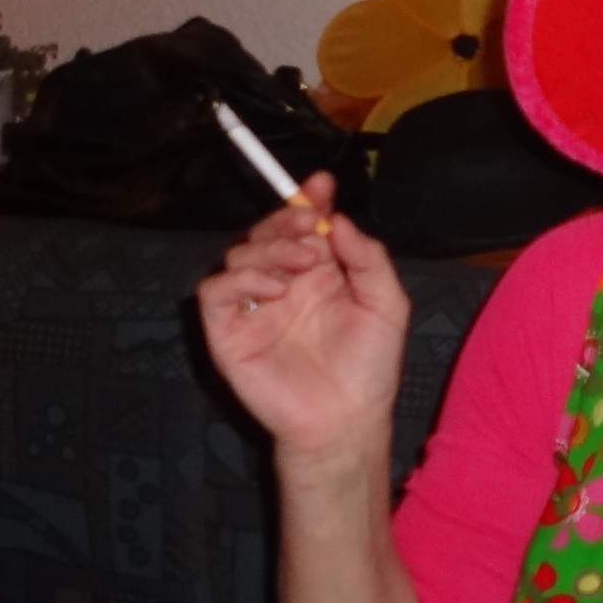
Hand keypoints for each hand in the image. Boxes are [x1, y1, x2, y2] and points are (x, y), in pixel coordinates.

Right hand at [196, 172, 409, 455]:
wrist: (346, 418)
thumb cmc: (370, 366)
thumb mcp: (387, 303)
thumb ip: (367, 258)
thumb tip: (339, 219)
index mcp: (321, 274)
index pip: (305, 226)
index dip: (309, 200)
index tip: (320, 184)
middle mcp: (284, 283)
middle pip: (267, 231)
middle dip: (286, 218)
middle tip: (308, 222)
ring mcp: (253, 306)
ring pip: (239, 252)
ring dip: (268, 247)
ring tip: (300, 264)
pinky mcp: (227, 330)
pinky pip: (214, 289)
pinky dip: (241, 278)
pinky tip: (274, 290)